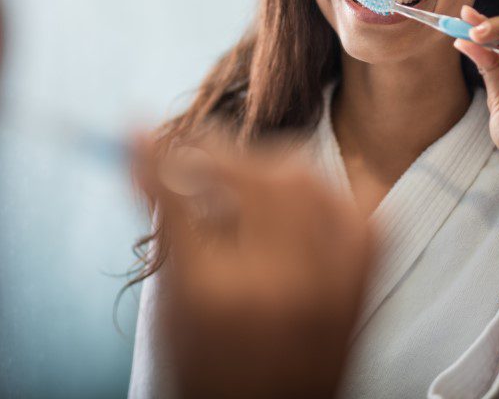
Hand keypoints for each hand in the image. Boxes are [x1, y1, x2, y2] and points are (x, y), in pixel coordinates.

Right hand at [133, 138, 372, 398]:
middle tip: (195, 156)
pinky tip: (290, 199)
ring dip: (264, 165)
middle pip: (251, 177)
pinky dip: (319, 190)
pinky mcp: (363, 279)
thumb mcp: (169, 307)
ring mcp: (331, 282)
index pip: (179, 198)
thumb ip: (163, 227)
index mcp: (215, 298)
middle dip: (215, 153)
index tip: (135, 130)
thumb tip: (140, 148)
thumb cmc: (206, 369)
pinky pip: (349, 204)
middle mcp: (279, 286)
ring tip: (239, 179)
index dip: (155, 156)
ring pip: (304, 178)